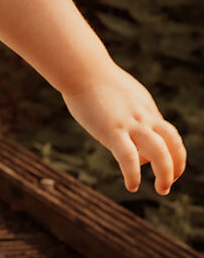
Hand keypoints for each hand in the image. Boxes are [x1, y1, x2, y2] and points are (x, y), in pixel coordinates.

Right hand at [62, 67, 186, 194]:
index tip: (163, 165)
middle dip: (177, 165)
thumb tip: (120, 117)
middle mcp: (144, 116)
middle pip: (173, 142)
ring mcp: (130, 124)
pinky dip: (133, 174)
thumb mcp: (117, 92)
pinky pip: (129, 158)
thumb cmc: (91, 78)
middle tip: (170, 182)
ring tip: (162, 189)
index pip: (167, 134)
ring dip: (165, 173)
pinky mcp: (112, 131)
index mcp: (146, 108)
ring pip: (160, 151)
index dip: (170, 152)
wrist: (81, 68)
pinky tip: (132, 186)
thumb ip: (124, 106)